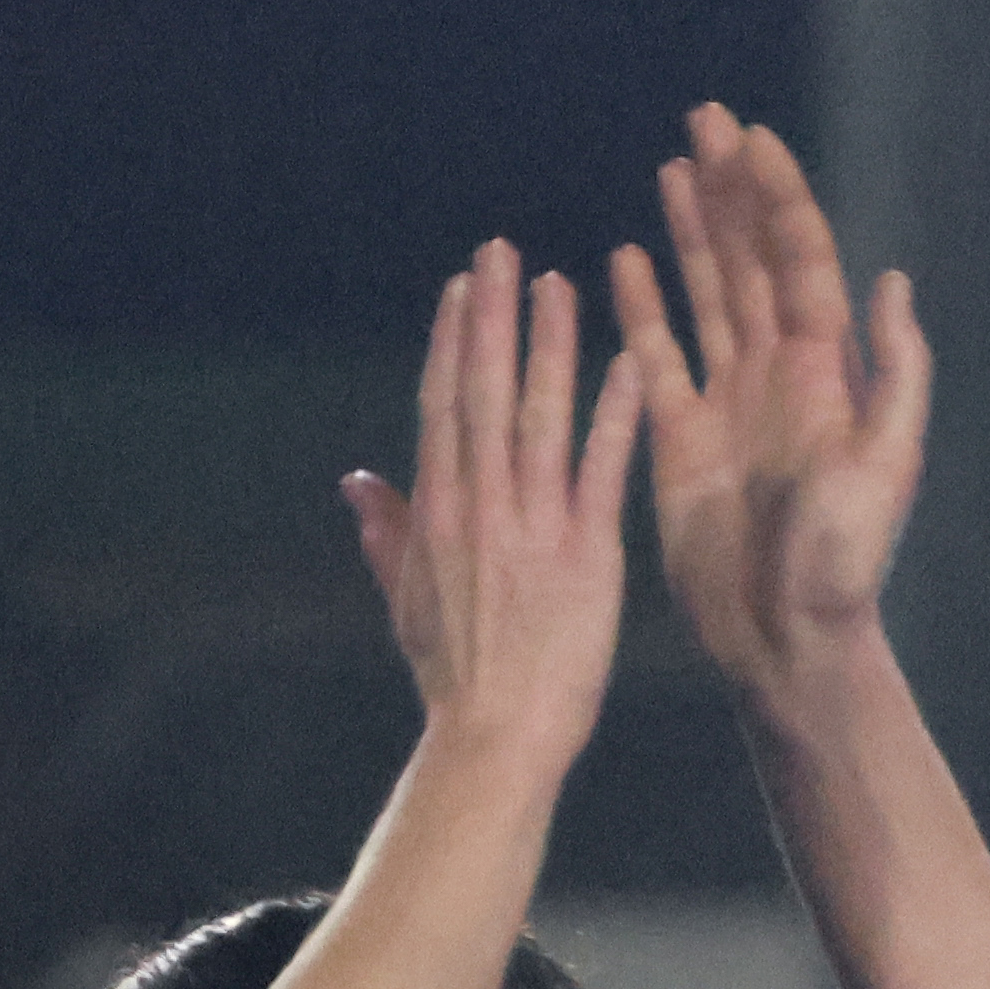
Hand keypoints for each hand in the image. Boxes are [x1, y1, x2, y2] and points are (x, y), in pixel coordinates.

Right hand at [338, 237, 646, 777]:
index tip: (462, 287)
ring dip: (549, 345)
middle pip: (480, 390)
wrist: (494, 738)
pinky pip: (601, 470)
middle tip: (502, 250)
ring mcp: (531, 524)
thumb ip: (386, 534)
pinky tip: (632, 364)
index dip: (451, 341)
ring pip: (537, 414)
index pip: (442, 405)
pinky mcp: (585, 552)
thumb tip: (357, 480)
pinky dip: (615, 415)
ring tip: (560, 285)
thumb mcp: (407, 601)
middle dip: (491, 316)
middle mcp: (479, 504)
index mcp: (437, 510)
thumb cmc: (455, 680)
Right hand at [613, 101, 930, 707]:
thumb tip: (892, 280)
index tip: (748, 139)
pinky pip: (659, 360)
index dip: (777, 198)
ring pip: (706, 297)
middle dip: (731, 192)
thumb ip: (897, 372)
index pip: (800, 260)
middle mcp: (776, 376)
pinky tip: (625, 260)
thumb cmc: (842, 562)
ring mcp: (727, 405)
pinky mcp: (680, 442)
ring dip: (692, 233)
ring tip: (673, 169)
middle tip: (703, 123)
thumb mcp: (887, 464)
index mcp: (823, 372)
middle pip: (751, 261)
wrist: (788, 639)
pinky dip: (644, 310)